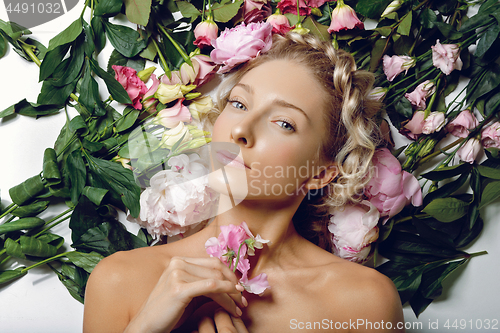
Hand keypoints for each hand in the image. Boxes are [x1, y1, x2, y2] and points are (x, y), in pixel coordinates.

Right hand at [125, 256, 246, 332]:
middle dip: (233, 285)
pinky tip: (232, 304)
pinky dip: (225, 295)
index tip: (240, 289)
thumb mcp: (187, 292)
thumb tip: (230, 281)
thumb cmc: (168, 312)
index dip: (230, 275)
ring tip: (239, 307)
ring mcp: (177, 274)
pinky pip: (211, 287)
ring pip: (216, 279)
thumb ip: (203, 282)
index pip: (212, 263)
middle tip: (243, 300)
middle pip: (216, 269)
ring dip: (231, 295)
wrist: (146, 326)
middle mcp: (177, 263)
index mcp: (179, 261)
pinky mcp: (179, 288)